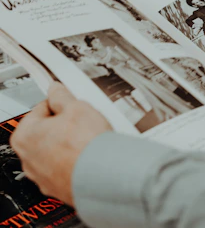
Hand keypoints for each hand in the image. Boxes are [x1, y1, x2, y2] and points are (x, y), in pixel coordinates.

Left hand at [10, 82, 111, 206]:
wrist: (105, 177)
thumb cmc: (87, 146)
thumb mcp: (77, 107)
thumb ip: (62, 96)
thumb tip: (57, 90)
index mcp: (24, 136)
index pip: (41, 109)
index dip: (61, 104)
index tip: (71, 105)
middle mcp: (28, 159)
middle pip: (48, 132)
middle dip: (66, 126)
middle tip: (84, 123)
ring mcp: (43, 177)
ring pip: (58, 152)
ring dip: (72, 145)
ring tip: (91, 141)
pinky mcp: (60, 188)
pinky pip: (68, 168)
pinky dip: (78, 162)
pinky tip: (92, 156)